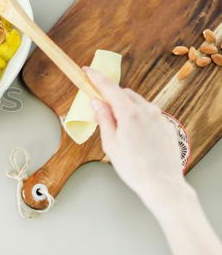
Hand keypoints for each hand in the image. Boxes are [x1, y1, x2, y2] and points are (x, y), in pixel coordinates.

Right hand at [85, 67, 191, 213]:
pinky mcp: (167, 125)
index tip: (87, 70)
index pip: (109, 88)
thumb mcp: (110, 144)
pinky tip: (135, 138)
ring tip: (120, 132)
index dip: (96, 77)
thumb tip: (97, 102)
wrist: (162, 184)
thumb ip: (104, 119)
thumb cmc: (134, 168)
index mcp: (130, 113)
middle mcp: (147, 110)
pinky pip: (148, 114)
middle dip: (111, 99)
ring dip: (125, 109)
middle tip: (101, 115)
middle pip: (124, 94)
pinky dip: (138, 118)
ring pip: (137, 104)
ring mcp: (159, 117)